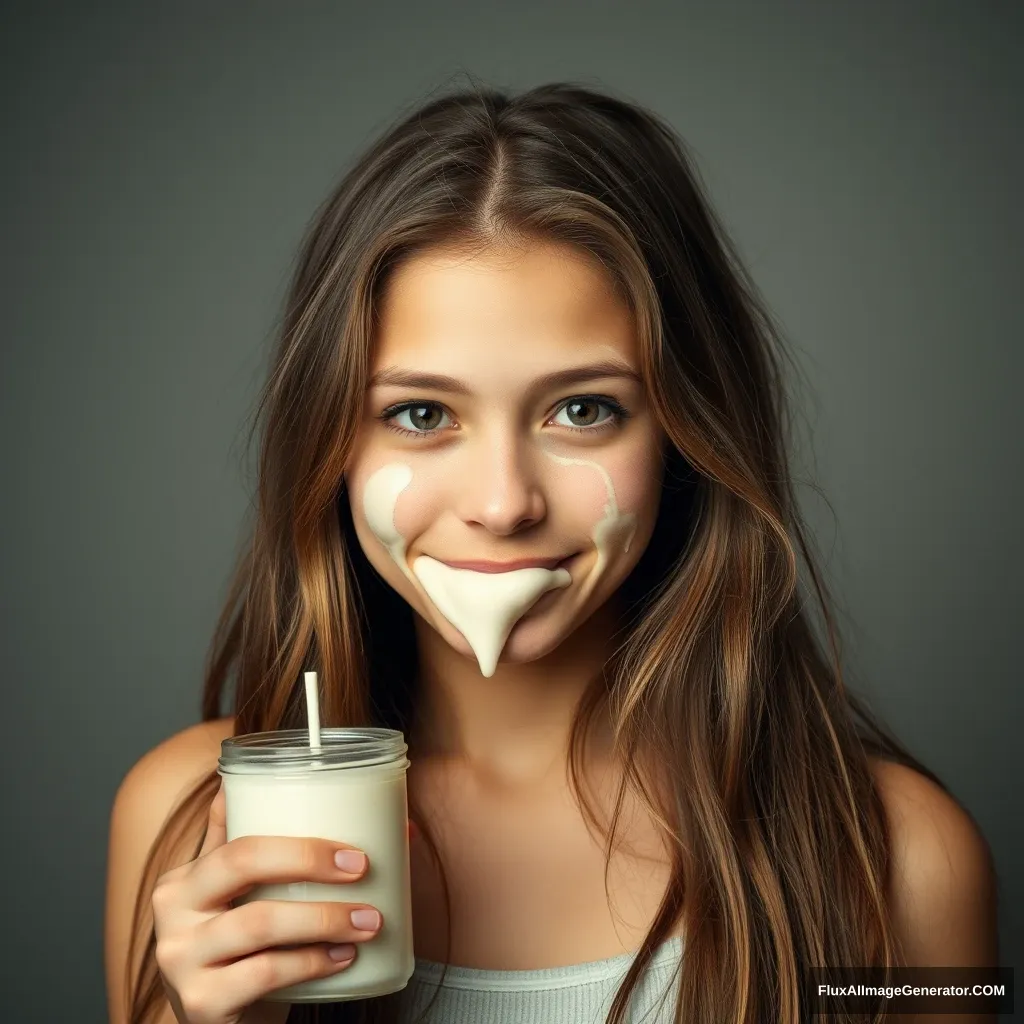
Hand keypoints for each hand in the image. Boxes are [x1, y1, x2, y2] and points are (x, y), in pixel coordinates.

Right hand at [151, 779, 388, 1023]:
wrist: (219, 1021)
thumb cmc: (238, 950)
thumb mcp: (234, 896)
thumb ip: (248, 841)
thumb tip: (303, 789)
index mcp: (184, 879)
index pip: (239, 841)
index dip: (297, 842)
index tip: (353, 850)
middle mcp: (172, 915)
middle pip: (242, 865)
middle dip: (309, 861)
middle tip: (362, 871)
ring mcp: (181, 961)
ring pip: (260, 922)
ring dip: (324, 918)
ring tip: (366, 922)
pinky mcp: (202, 1002)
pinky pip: (265, 973)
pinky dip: (312, 963)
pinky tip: (342, 958)